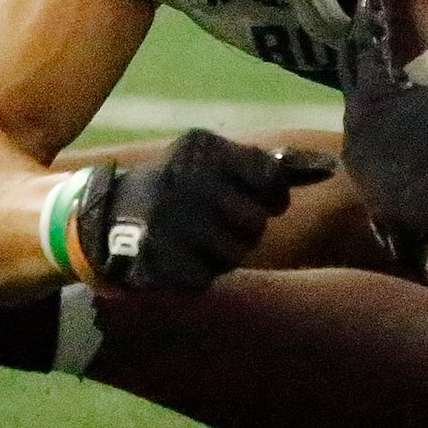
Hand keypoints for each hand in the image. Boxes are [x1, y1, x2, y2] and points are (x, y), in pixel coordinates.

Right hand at [74, 130, 335, 291]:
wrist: (97, 219)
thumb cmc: (175, 189)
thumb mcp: (213, 163)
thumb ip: (270, 166)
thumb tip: (330, 166)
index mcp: (202, 147)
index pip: (272, 180)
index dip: (268, 198)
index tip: (249, 200)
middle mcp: (186, 180)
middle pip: (256, 222)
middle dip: (242, 229)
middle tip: (211, 223)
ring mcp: (169, 221)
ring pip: (236, 253)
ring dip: (221, 255)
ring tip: (191, 240)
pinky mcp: (157, 260)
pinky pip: (206, 279)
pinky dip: (196, 275)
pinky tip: (174, 259)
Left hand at [338, 0, 427, 270]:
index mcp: (369, 96)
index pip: (369, 30)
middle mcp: (355, 122)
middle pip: (354, 62)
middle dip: (366, 31)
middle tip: (381, 4)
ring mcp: (364, 154)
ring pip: (363, 98)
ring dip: (378, 73)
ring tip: (398, 54)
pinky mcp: (379, 179)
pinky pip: (380, 127)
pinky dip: (394, 106)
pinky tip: (413, 110)